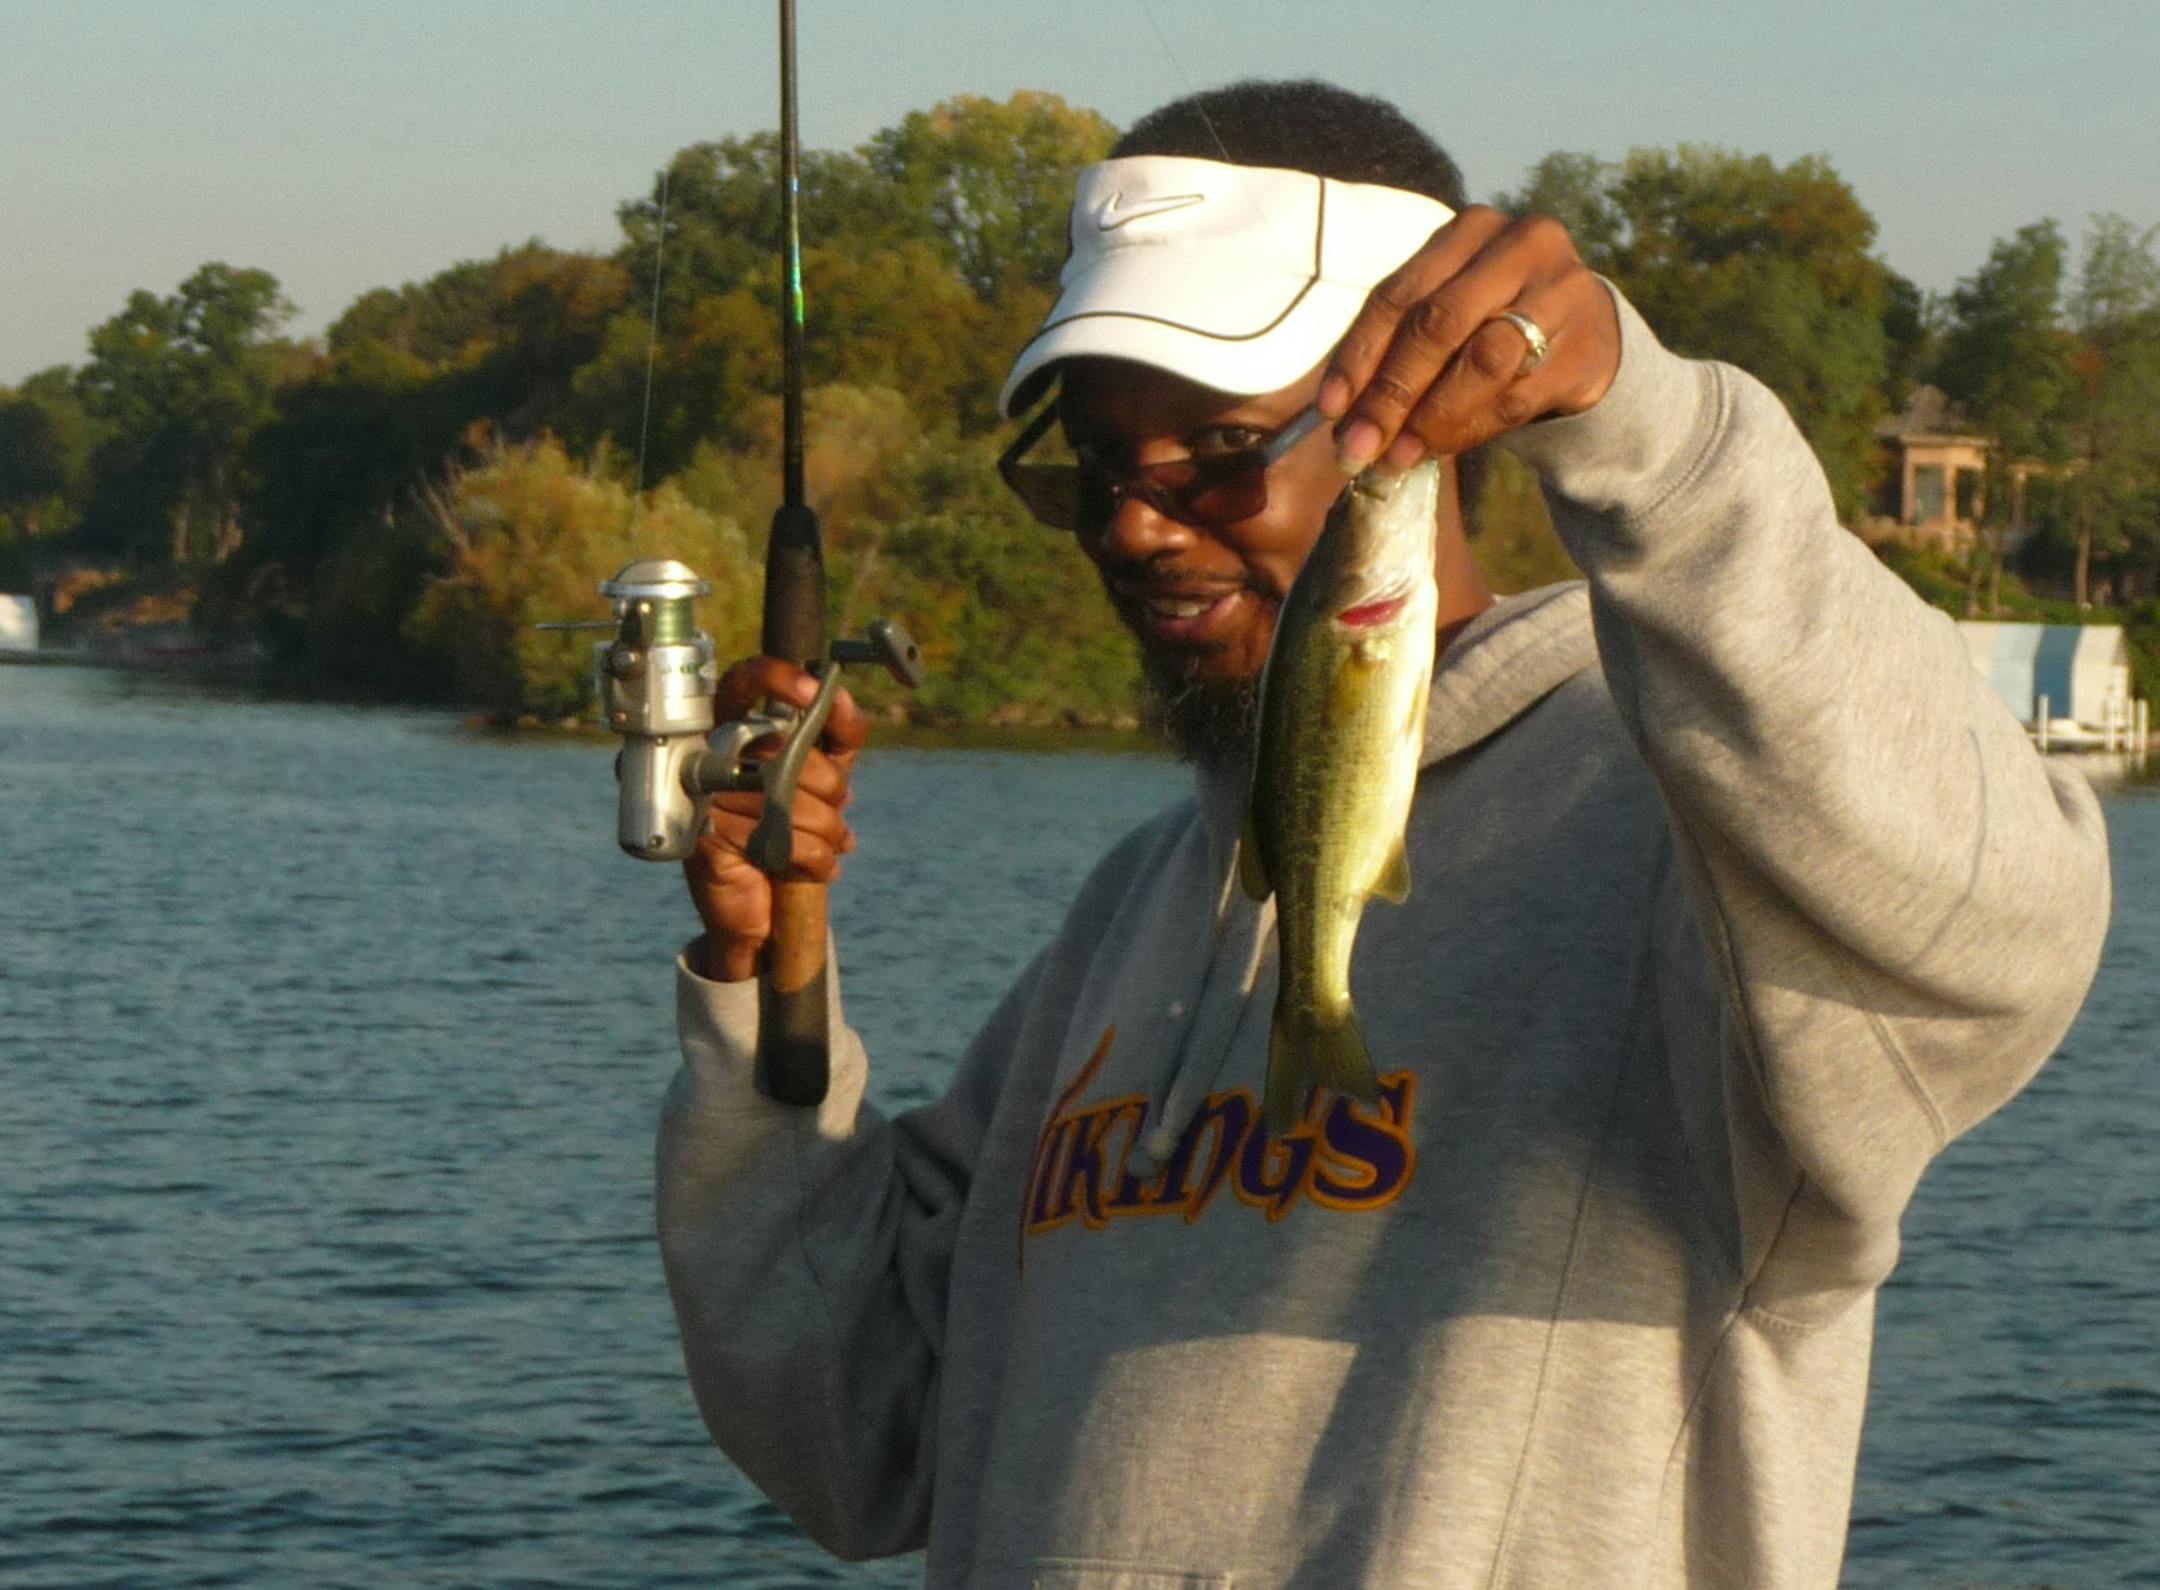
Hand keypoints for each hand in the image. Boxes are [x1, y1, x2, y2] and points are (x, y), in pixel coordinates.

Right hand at [684, 656, 867, 982]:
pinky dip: (813, 858)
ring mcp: (704, 791)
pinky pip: (784, 837)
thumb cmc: (788, 830)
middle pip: (792, 749)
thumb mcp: (823, 777)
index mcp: (736, 728)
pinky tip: (808, 866)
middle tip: (831, 816)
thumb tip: (837, 695)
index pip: (747, 681)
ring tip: (822, 845)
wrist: (758, 909)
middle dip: (830, 790)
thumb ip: (837, 735)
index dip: (779, 678)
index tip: (813, 689)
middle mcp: (712, 752)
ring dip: (825, 831)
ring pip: (793, 797)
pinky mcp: (707, 832)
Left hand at [1317, 206, 1621, 471]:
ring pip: (1483, 360)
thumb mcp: (1446, 316)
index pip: (1399, 294)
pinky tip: (1438, 449)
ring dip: (1431, 417)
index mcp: (1469, 230)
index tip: (1330, 409)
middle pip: (1439, 323)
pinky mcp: (1588, 345)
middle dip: (1391, 392)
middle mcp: (1520, 245)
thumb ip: (1396, 352)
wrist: (1588, 334)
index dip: (1358, 355)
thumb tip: (1344, 422)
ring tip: (1396, 456)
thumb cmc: (1494, 323)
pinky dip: (1470, 429)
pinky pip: (1517, 397)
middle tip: (1358, 444)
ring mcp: (1563, 290)